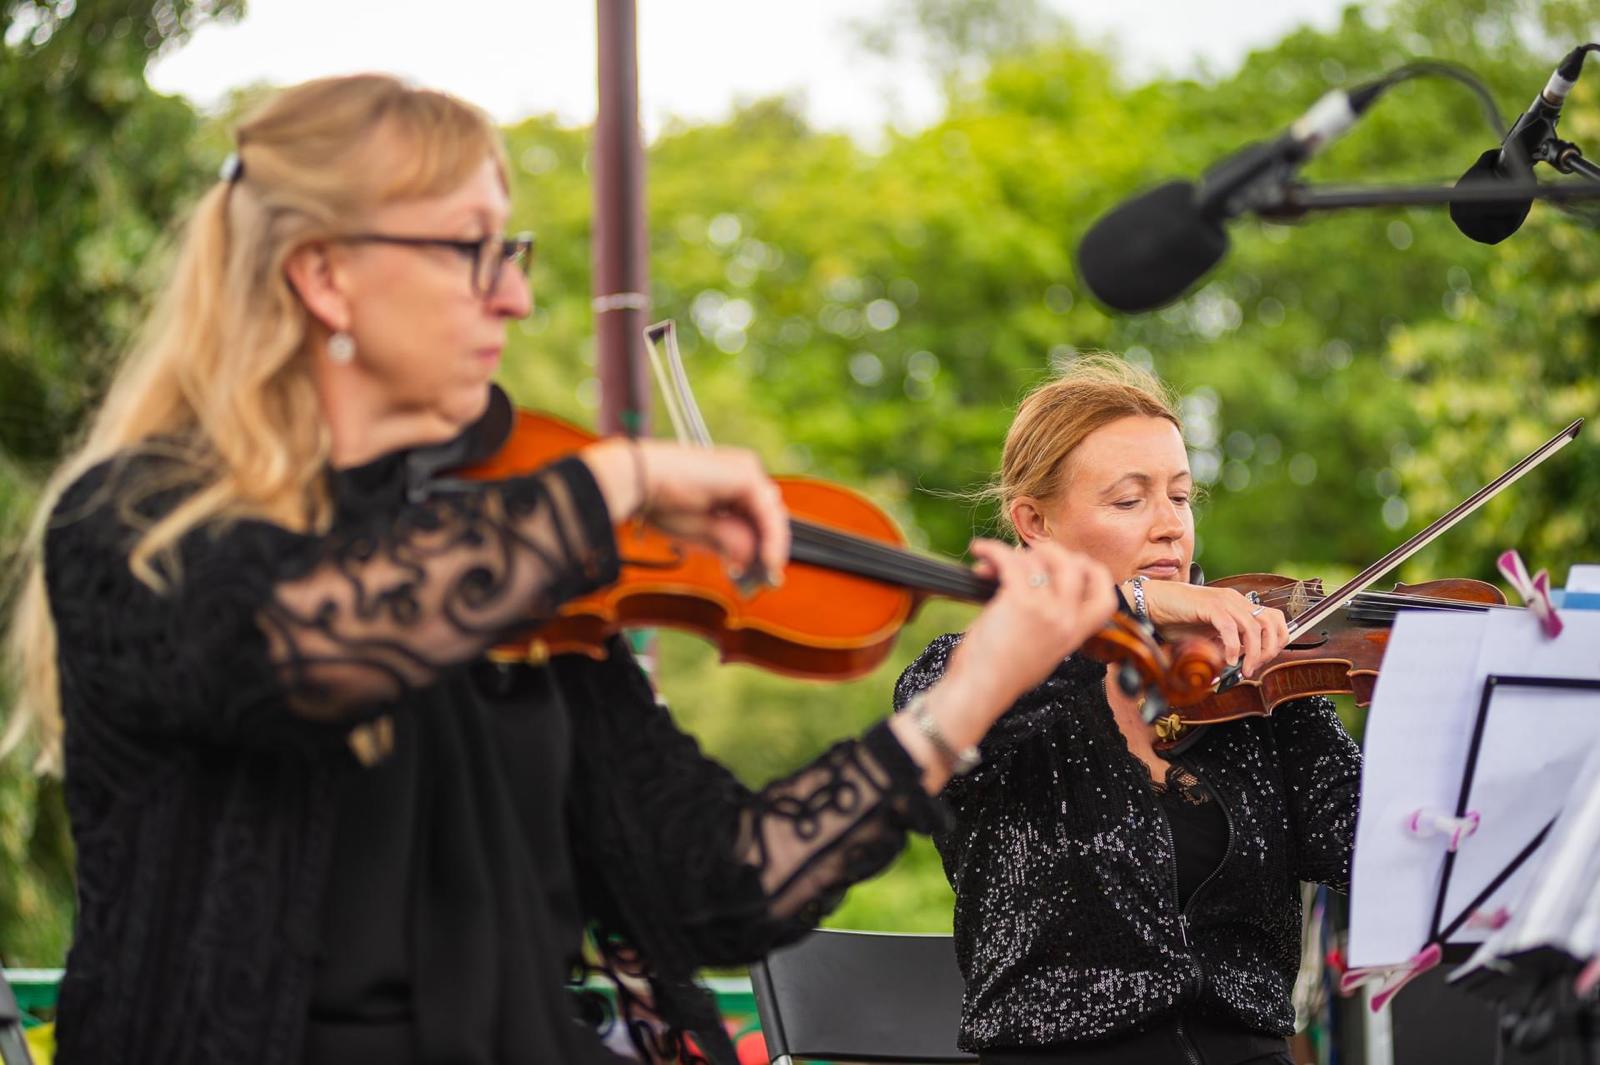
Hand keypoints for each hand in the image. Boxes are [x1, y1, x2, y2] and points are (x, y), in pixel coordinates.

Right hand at [580, 439, 789, 582]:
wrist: (639, 480)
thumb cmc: (660, 502)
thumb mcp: (702, 530)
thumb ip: (730, 542)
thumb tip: (752, 560)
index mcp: (730, 478)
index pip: (758, 513)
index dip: (765, 541)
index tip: (764, 569)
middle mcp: (742, 469)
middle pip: (768, 513)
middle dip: (770, 545)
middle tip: (768, 576)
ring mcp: (746, 469)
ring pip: (772, 514)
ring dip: (771, 545)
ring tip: (766, 572)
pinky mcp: (746, 475)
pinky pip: (768, 513)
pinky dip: (771, 539)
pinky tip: (768, 561)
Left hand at [890, 540, 1116, 792]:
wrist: (980, 691)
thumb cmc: (998, 676)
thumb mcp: (1040, 654)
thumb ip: (1049, 627)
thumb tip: (1033, 588)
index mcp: (1074, 636)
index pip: (1107, 598)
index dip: (1095, 573)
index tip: (1073, 561)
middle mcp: (1066, 621)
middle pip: (1077, 566)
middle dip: (1051, 552)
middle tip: (1028, 556)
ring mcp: (1047, 610)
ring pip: (1040, 560)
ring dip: (1013, 554)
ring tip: (992, 564)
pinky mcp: (1021, 601)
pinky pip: (1010, 560)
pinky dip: (992, 550)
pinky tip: (980, 550)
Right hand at [1136, 579, 1288, 678]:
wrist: (1154, 602)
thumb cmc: (1177, 618)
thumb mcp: (1208, 635)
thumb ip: (1224, 646)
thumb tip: (1238, 665)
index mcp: (1238, 605)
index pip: (1274, 619)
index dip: (1276, 641)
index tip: (1263, 660)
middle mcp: (1235, 600)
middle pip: (1272, 622)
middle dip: (1269, 649)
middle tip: (1255, 666)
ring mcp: (1224, 601)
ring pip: (1254, 627)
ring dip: (1253, 653)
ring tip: (1244, 669)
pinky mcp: (1210, 606)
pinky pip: (1230, 628)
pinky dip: (1232, 647)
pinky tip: (1228, 660)